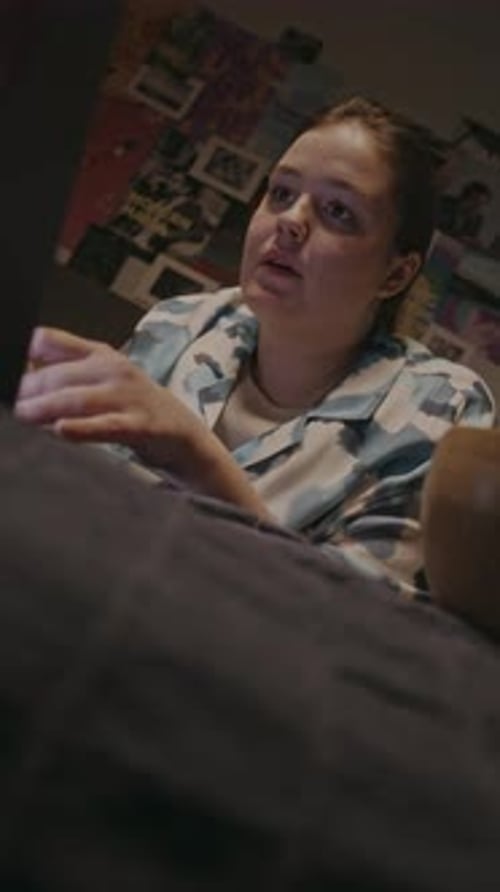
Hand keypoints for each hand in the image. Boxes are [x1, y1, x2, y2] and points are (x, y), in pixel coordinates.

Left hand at [15, 327, 203, 467]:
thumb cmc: (134, 405)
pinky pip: (105, 426)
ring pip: (75, 400)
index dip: (23, 352)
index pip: (50, 342)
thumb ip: (64, 368)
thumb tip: (21, 369)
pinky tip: (62, 430)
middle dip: (28, 390)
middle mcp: (112, 370)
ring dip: (44, 407)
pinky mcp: (138, 425)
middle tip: (11, 403)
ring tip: (23, 415)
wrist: (181, 431)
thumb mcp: (102, 376)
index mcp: (98, 354)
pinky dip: (82, 429)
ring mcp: (127, 397)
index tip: (8, 370)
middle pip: (57, 376)